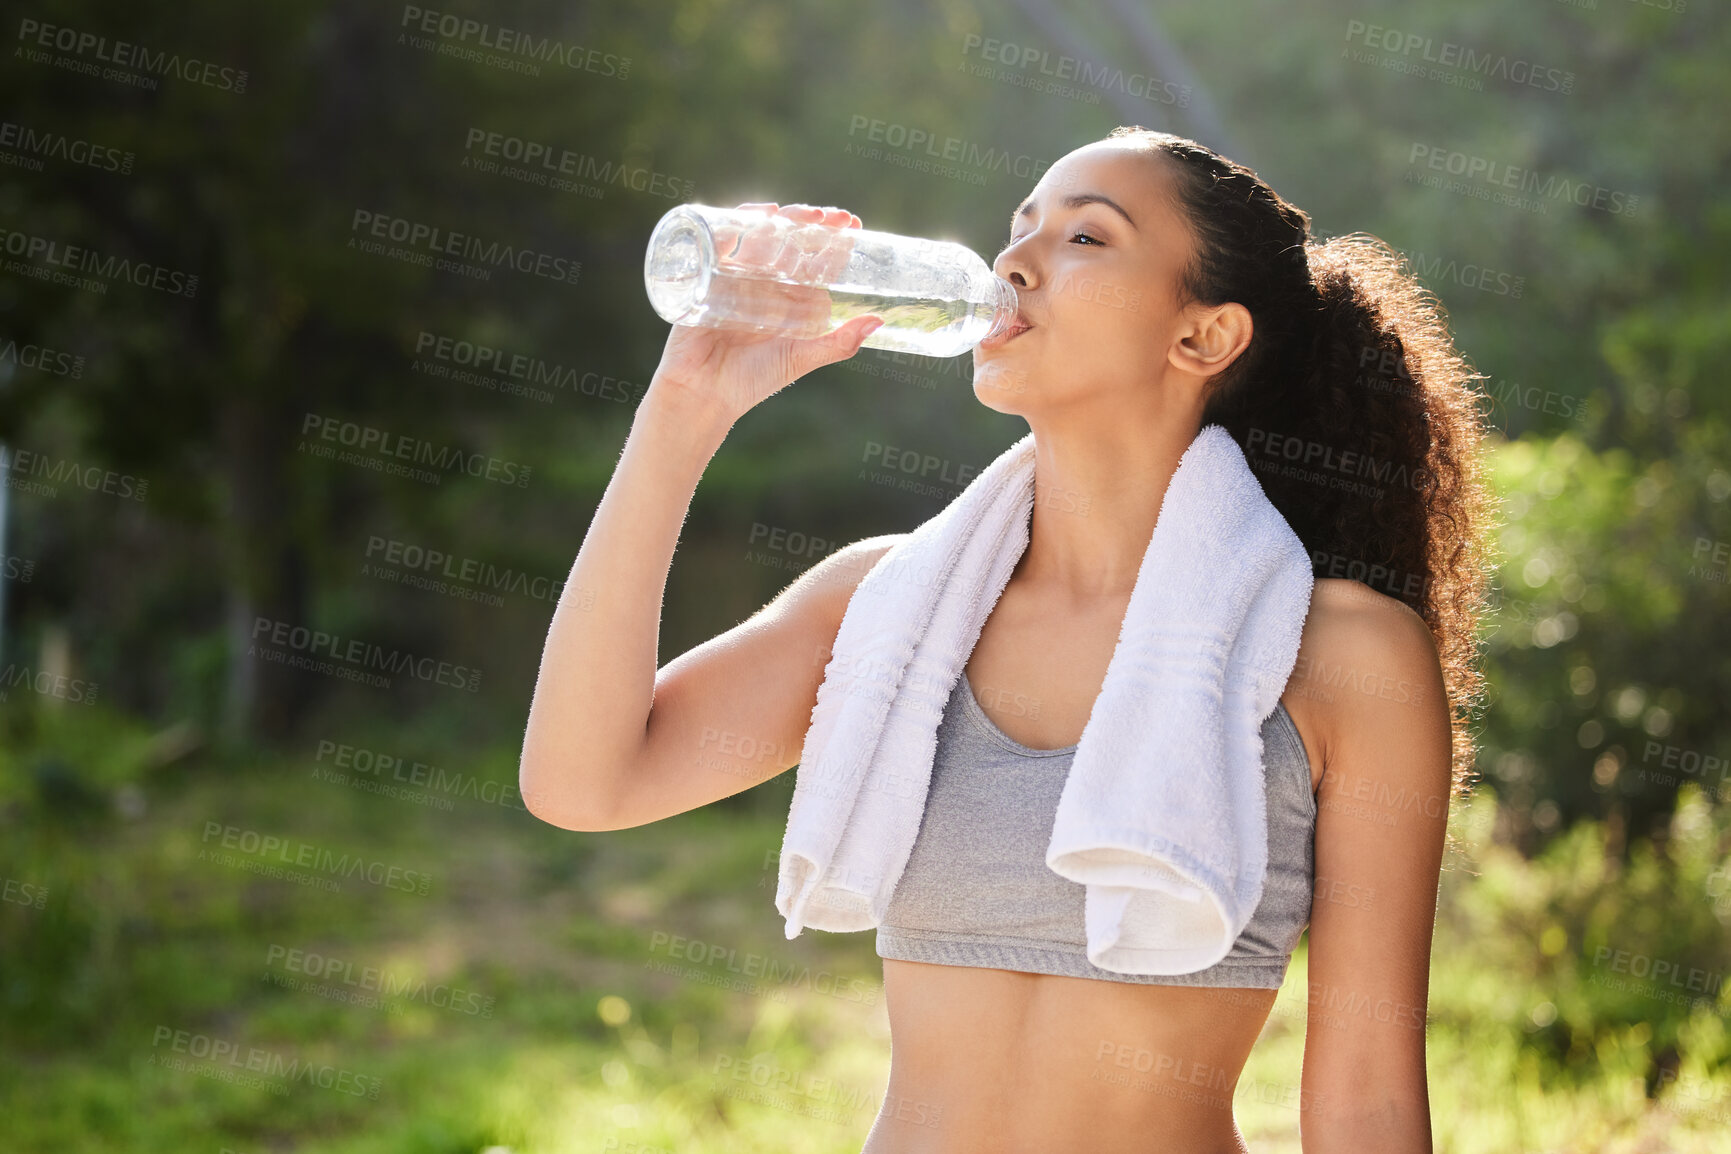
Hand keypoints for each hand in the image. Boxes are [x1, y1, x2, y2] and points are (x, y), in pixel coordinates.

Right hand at [649, 202, 884, 422]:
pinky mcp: (707, 277)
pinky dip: (738, 223)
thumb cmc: (751, 380)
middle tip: (832, 216)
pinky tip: (759, 215)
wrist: (703, 394)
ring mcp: (735, 278)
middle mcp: (763, 284)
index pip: (813, 260)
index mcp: (787, 299)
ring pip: (760, 236)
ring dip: (782, 219)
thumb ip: (838, 343)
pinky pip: (722, 242)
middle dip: (811, 223)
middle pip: (789, 241)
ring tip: (804, 214)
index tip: (853, 224)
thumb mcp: (801, 358)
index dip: (832, 240)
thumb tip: (878, 321)